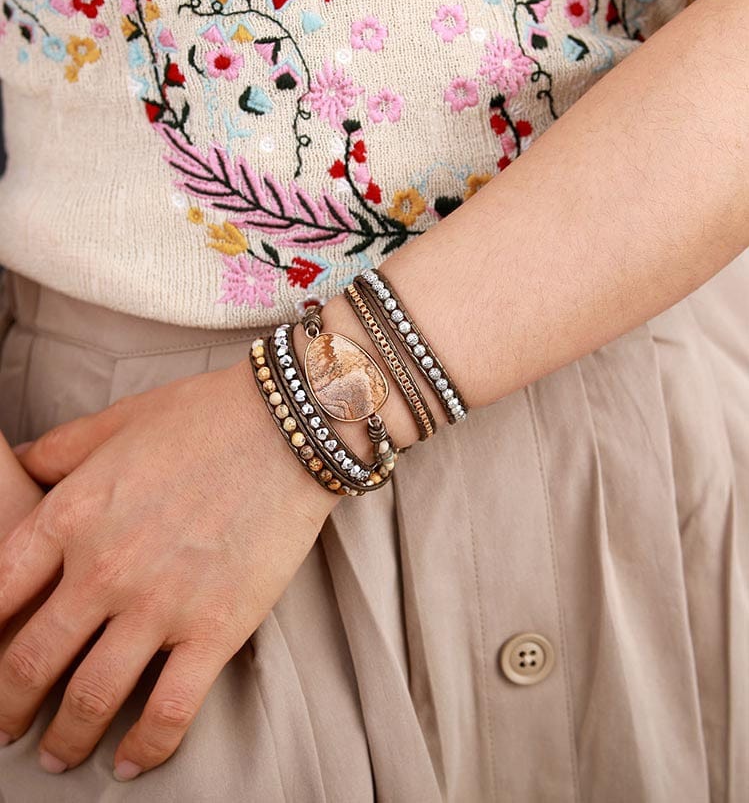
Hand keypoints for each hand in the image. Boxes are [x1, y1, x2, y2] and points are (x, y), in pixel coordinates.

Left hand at [0, 358, 339, 779]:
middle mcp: (103, 569)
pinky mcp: (217, 629)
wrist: (288, 427)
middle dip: (8, 706)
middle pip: (29, 661)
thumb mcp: (117, 421)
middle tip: (7, 727)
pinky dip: (144, 748)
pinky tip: (130, 764)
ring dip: (66, 740)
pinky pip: (168, 711)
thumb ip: (60, 449)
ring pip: (90, 699)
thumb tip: (20, 463)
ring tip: (60, 757)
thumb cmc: (204, 415)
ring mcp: (160, 604)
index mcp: (71, 515)